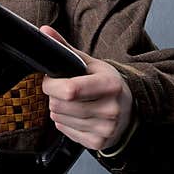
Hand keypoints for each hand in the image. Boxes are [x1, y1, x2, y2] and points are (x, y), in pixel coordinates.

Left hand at [40, 26, 133, 151]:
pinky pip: (64, 130)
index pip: (70, 90)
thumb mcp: (91, 63)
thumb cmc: (106, 83)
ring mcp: (105, 128)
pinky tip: (77, 115)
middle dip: (54, 96)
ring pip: (58, 118)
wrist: (129, 109)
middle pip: (59, 105)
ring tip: (73, 102)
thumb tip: (44, 32)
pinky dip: (64, 122)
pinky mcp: (98, 142)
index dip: (52, 85)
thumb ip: (66, 48)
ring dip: (58, 109)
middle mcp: (110, 109)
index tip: (51, 80)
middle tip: (65, 90)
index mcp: (109, 85)